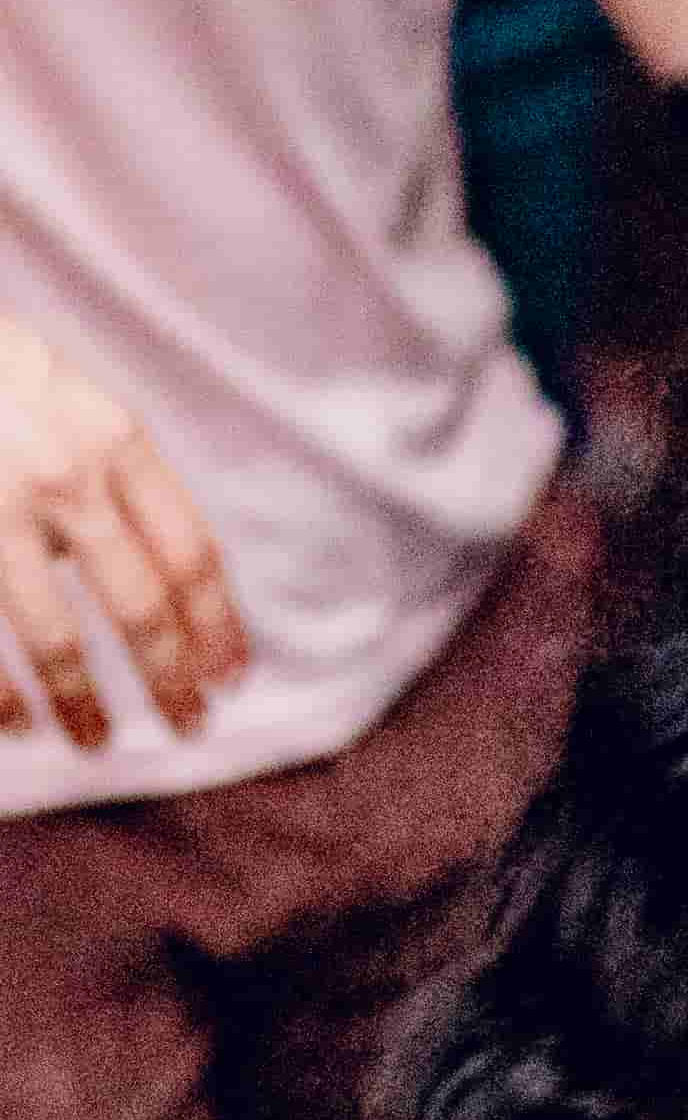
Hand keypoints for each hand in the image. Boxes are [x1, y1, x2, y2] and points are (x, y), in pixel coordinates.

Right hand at [0, 316, 246, 749]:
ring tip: (97, 742)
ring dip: (83, 704)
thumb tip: (169, 586)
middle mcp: (62, 476)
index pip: (191, 553)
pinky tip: (16, 726)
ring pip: (57, 638)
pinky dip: (2, 697)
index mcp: (113, 439)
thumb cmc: (0, 377)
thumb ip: (119, 480)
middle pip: (140, 605)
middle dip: (171, 679)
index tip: (232, 679)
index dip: (217, 625)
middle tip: (190, 727)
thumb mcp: (75, 404)